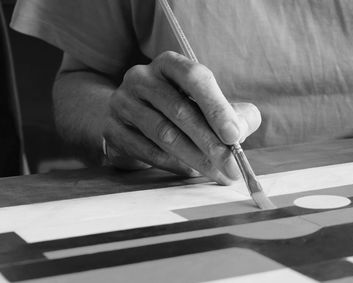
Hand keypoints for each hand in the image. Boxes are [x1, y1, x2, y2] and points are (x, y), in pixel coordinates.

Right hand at [103, 51, 260, 184]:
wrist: (132, 116)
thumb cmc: (178, 108)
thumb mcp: (206, 103)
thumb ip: (232, 113)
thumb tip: (240, 130)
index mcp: (169, 64)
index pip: (195, 78)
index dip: (216, 107)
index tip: (234, 136)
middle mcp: (142, 77)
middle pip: (179, 110)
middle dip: (210, 143)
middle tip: (231, 167)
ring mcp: (123, 102)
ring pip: (163, 134)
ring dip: (194, 158)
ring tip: (216, 174)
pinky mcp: (112, 129)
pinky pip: (146, 151)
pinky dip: (172, 164)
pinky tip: (191, 171)